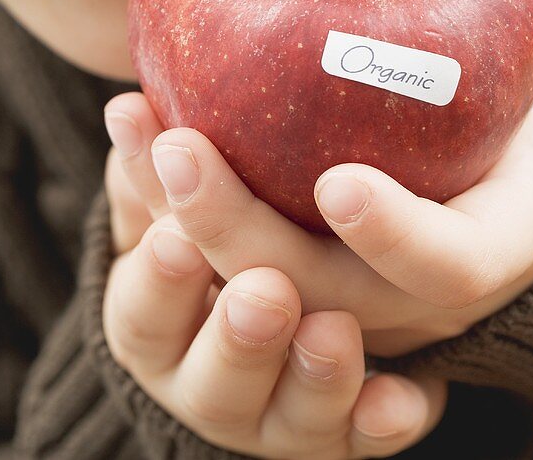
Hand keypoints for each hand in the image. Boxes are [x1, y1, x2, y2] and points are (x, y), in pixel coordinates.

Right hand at [101, 140, 447, 457]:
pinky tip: (403, 400)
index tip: (175, 237)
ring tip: (334, 331)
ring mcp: (284, 412)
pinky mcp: (348, 424)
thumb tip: (129, 105)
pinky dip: (380, 420)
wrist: (275, 297)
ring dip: (314, 377)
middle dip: (239, 341)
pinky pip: (369, 435)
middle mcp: (216, 384)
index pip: (142, 319)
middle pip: (216, 385)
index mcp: (160, 329)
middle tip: (266, 292)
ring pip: (296, 418)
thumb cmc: (220, 226)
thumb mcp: (174, 202)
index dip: (158, 286)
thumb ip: (153, 166)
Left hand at [107, 0, 532, 356]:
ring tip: (130, 123)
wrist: (512, 177)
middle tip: (176, 147)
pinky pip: (228, 248)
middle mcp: (417, 286)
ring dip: (185, 215)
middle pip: (322, 293)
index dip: (400, 236)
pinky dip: (173, 201)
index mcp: (499, 233)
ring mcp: (351, 283)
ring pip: (256, 280)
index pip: (452, 264)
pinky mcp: (299, 260)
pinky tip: (130, 123)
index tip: (340, 183)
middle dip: (241, 231)